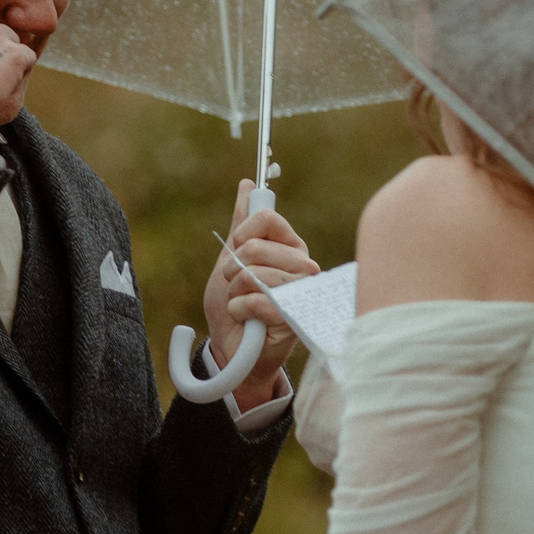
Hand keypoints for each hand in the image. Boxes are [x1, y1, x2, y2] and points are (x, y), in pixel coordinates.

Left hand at [203, 179, 317, 413]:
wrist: (232, 348)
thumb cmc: (235, 304)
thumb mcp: (231, 259)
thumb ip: (242, 223)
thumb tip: (248, 184)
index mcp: (289, 247)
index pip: (269, 218)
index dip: (244, 229)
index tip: (234, 244)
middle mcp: (301, 265)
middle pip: (257, 247)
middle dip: (233, 268)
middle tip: (232, 284)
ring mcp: (300, 292)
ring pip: (255, 275)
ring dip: (235, 292)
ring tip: (241, 303)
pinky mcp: (294, 317)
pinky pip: (257, 301)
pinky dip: (240, 309)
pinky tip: (246, 318)